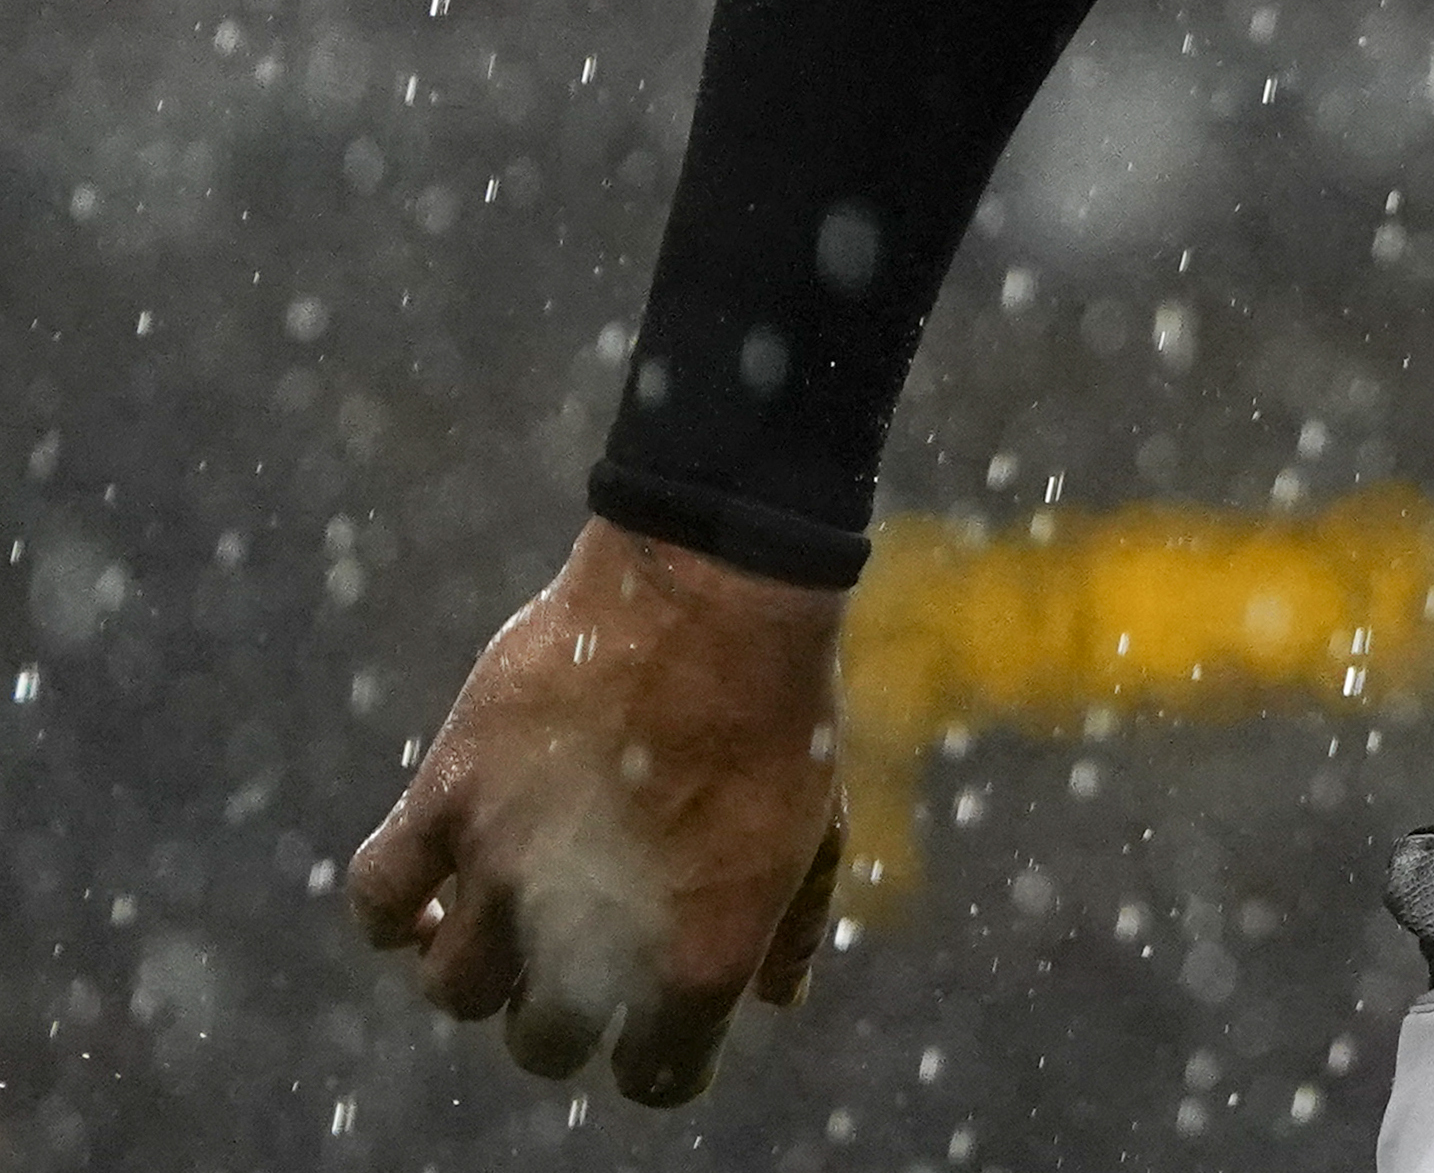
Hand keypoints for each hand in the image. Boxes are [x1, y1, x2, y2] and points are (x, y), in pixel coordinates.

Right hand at [345, 517, 855, 1105]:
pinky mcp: (449, 796)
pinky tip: (425, 895)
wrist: (717, 591)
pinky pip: (377, 897)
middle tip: (570, 965)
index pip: (657, 1078)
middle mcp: (592, 931)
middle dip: (556, 1020)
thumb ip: (793, 925)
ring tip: (501, 922)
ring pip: (452, 987)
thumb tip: (774, 999)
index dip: (657, 1059)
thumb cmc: (778, 712)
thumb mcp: (819, 827)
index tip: (654, 1028)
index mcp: (700, 954)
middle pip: (540, 1044)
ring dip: (476, 971)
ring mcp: (509, 864)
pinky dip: (391, 913)